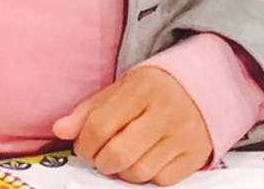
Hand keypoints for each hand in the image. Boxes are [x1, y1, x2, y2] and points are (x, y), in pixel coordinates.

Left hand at [52, 66, 211, 184]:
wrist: (203, 84)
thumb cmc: (155, 87)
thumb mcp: (122, 88)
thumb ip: (90, 110)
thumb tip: (60, 130)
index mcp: (142, 88)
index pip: (100, 126)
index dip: (84, 143)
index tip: (84, 145)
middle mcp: (165, 111)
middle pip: (118, 155)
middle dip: (101, 161)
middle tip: (102, 155)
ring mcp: (183, 135)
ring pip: (139, 172)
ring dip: (123, 171)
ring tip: (123, 157)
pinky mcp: (195, 154)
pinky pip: (162, 180)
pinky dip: (148, 176)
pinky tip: (146, 160)